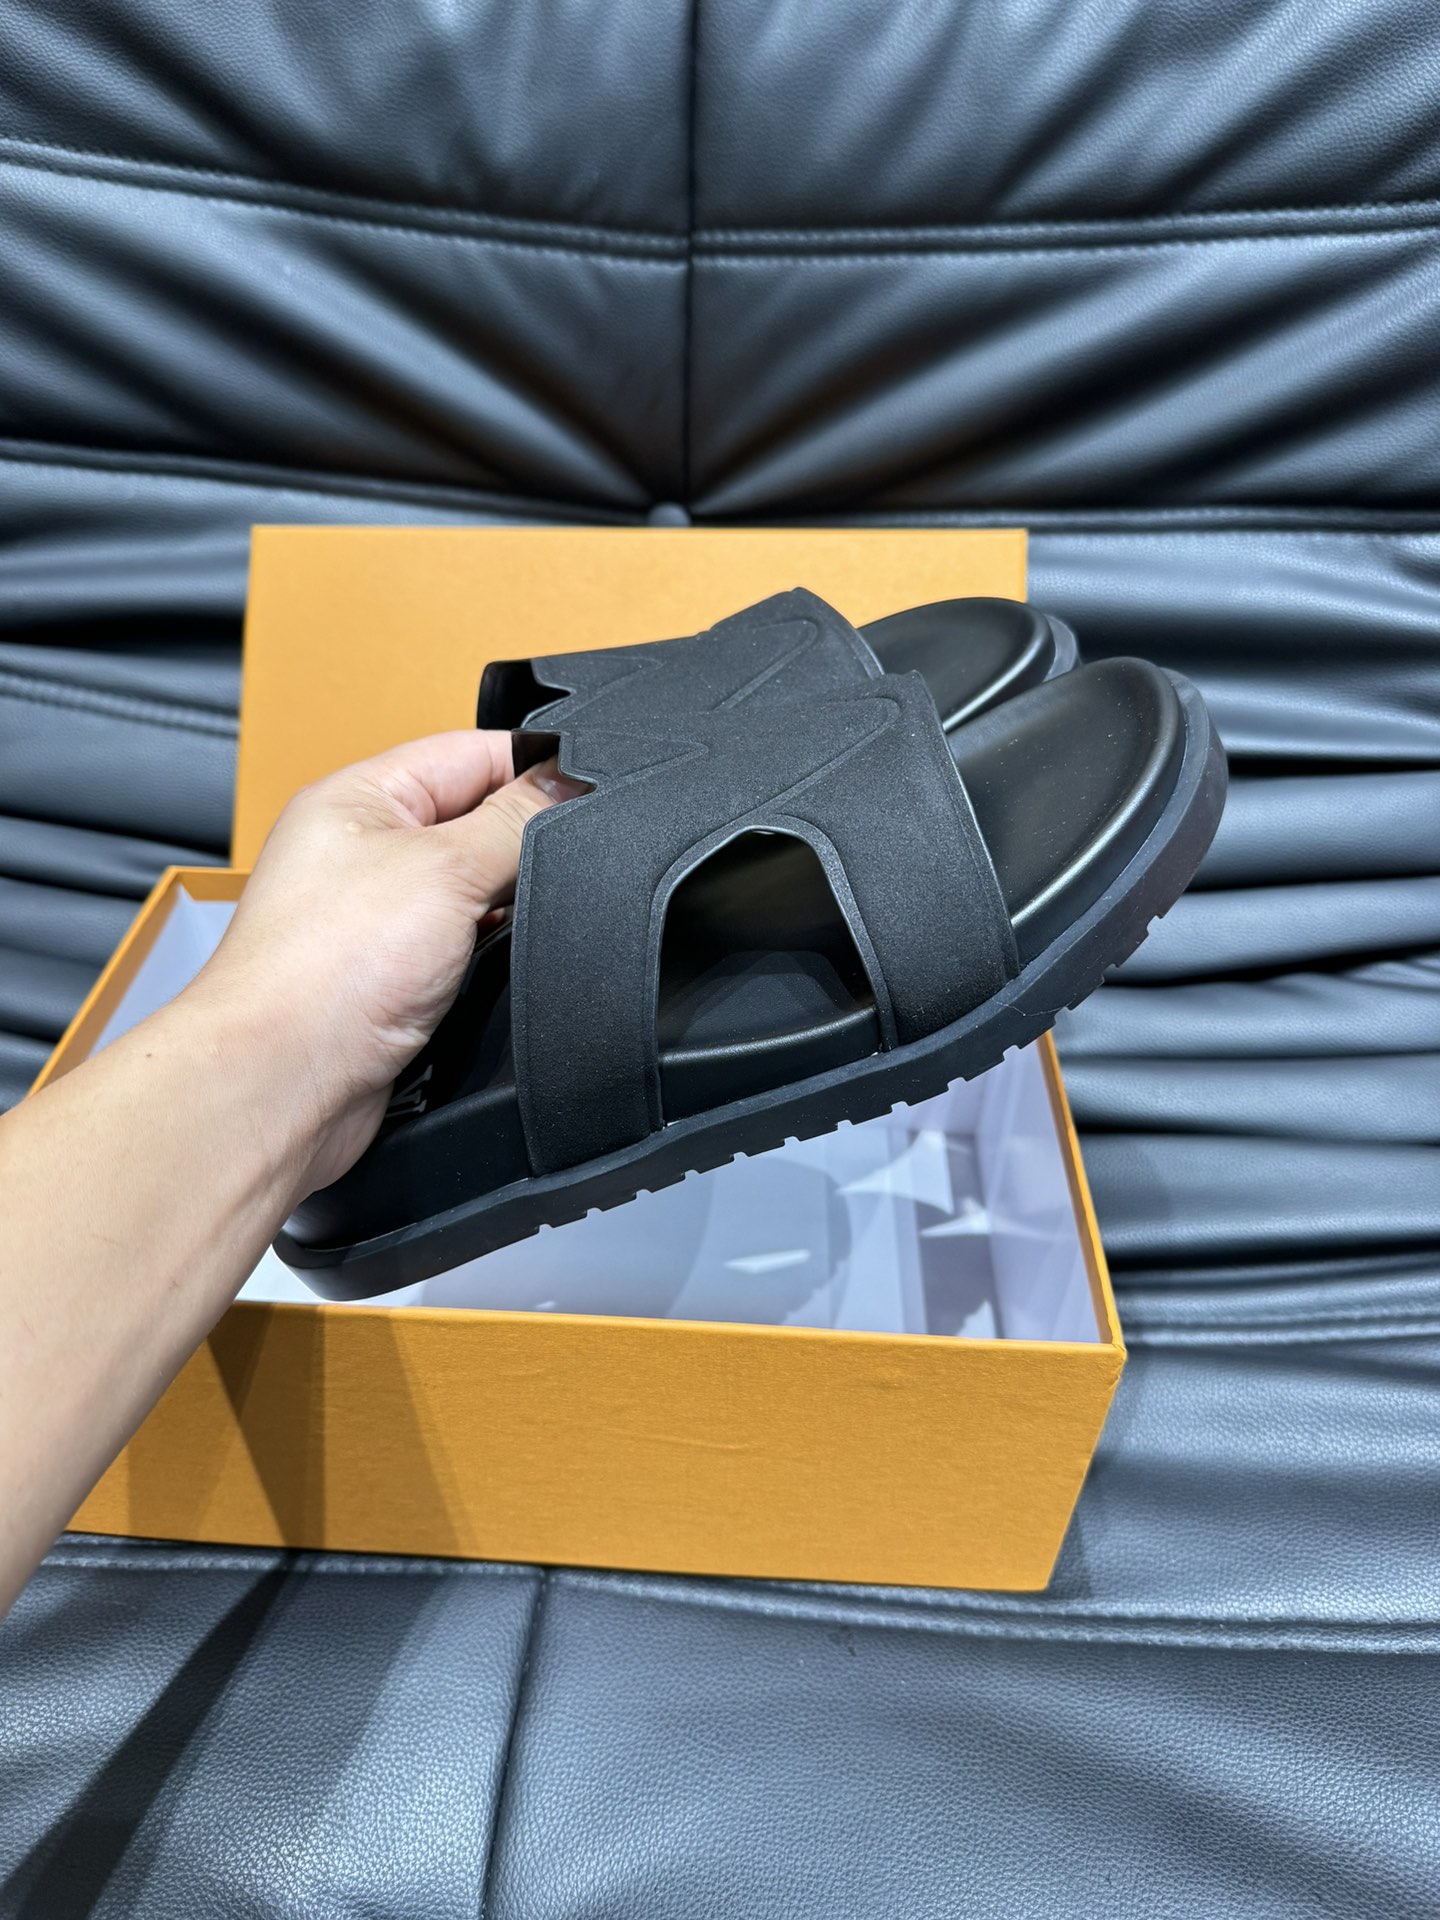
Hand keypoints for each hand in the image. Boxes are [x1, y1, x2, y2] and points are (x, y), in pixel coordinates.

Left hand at [192, 731, 582, 1193]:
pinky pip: (467, 950)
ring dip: (506, 908)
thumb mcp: (445, 868)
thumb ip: (517, 821)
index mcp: (361, 796)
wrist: (284, 1084)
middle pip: (479, 821)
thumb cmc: (320, 972)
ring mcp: (381, 918)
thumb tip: (570, 780)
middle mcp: (366, 852)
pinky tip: (501, 968)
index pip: (471, 752)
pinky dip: (492, 958)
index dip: (535, 766)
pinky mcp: (396, 979)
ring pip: (477, 891)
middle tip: (554, 867)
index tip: (591, 790)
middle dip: (524, 844)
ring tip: (515, 923)